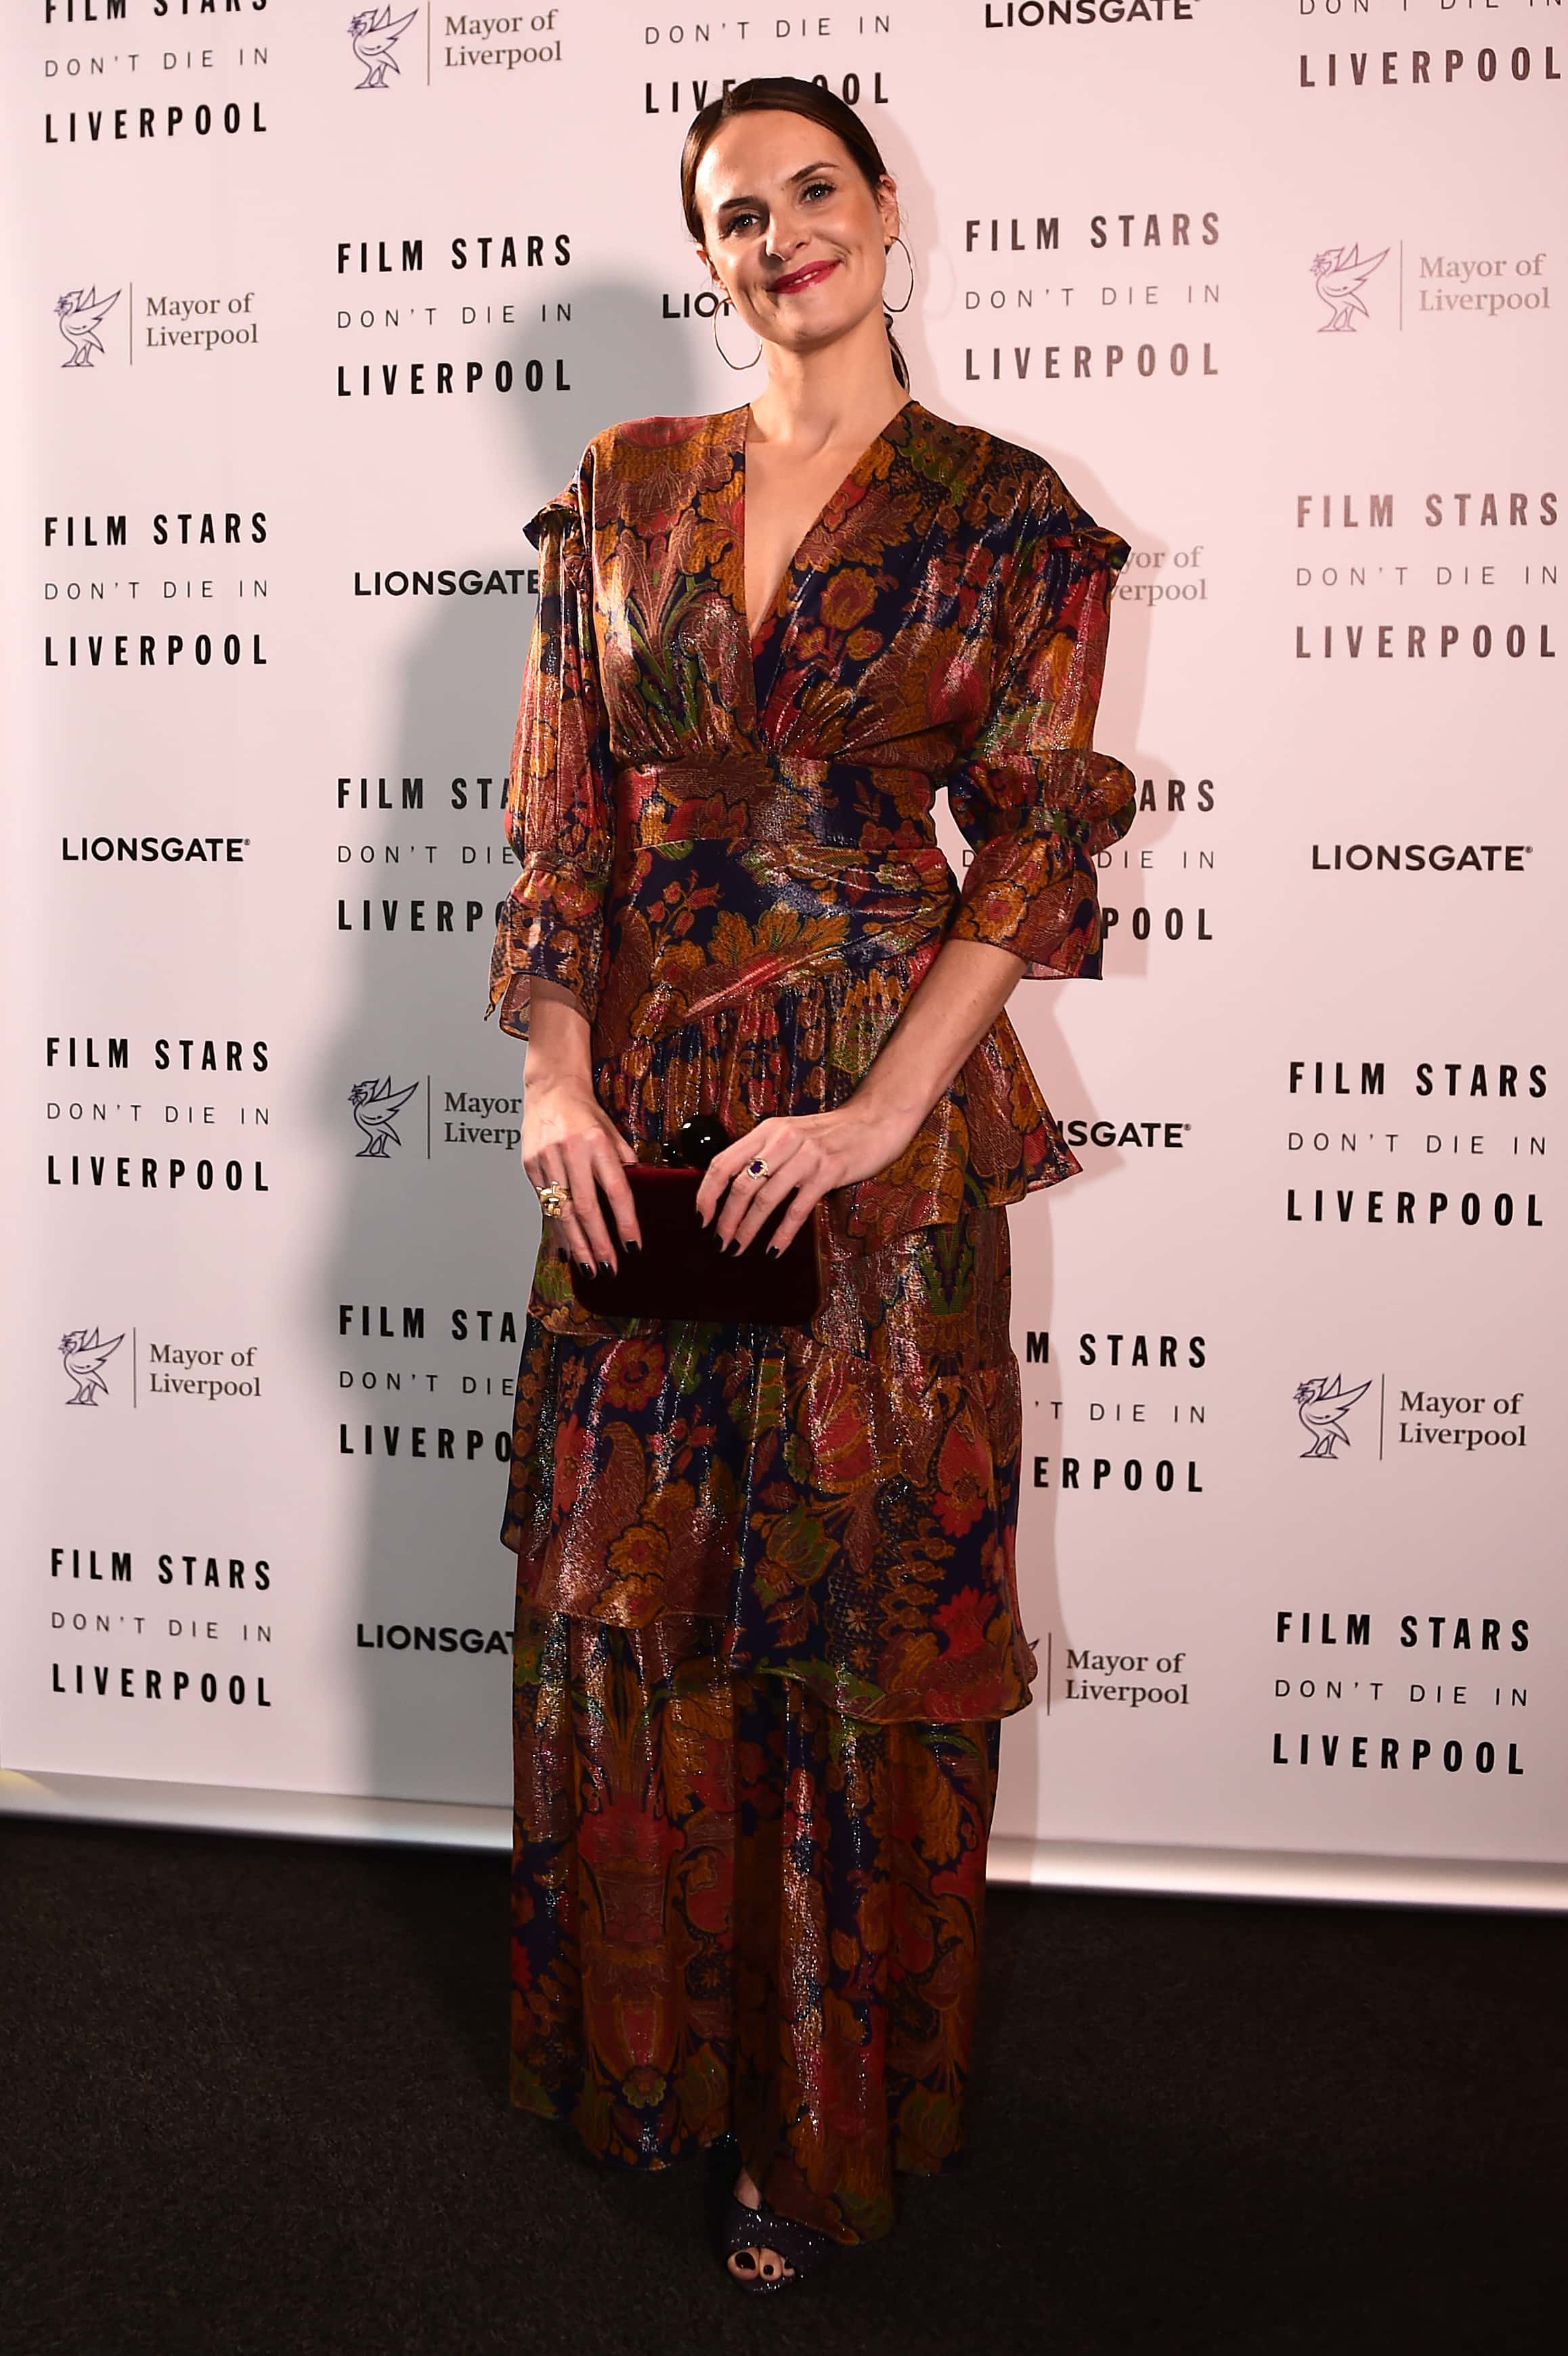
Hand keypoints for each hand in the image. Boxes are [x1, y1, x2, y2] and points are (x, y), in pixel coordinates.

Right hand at [521, 1078, 640, 1272]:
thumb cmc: (586, 1112)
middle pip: (585, 1207)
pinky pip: (544, 1205)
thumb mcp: (612, 1131)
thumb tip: (635, 1194)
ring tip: (588, 1268)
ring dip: (576, 1244)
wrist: (550, 1088)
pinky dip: (556, 1229)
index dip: (625, 1221)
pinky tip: (566, 1248)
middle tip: (609, 1268)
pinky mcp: (529, 1165)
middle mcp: (570, 1151)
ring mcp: (546, 1159)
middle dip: (598, 1242)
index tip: (633, 1246)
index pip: (615, 1190)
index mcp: (596, 1142)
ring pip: (561, 1211)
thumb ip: (623, 1162)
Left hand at [695, 1103, 914, 1254]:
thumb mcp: (791, 1135)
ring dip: (747, 1229)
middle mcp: (782, 1140)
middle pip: (741, 1185)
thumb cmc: (831, 1134)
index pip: (723, 1163)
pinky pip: (798, 1208)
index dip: (707, 1193)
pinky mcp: (829, 1171)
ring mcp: (806, 1156)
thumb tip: (733, 1188)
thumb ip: (764, 1154)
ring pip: (765, 1199)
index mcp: (767, 1131)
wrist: (875, 1120)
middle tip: (719, 1243)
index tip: (700, 1218)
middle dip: (725, 1219)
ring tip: (738, 1248)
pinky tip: (773, 1250)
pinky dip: (782, 1233)